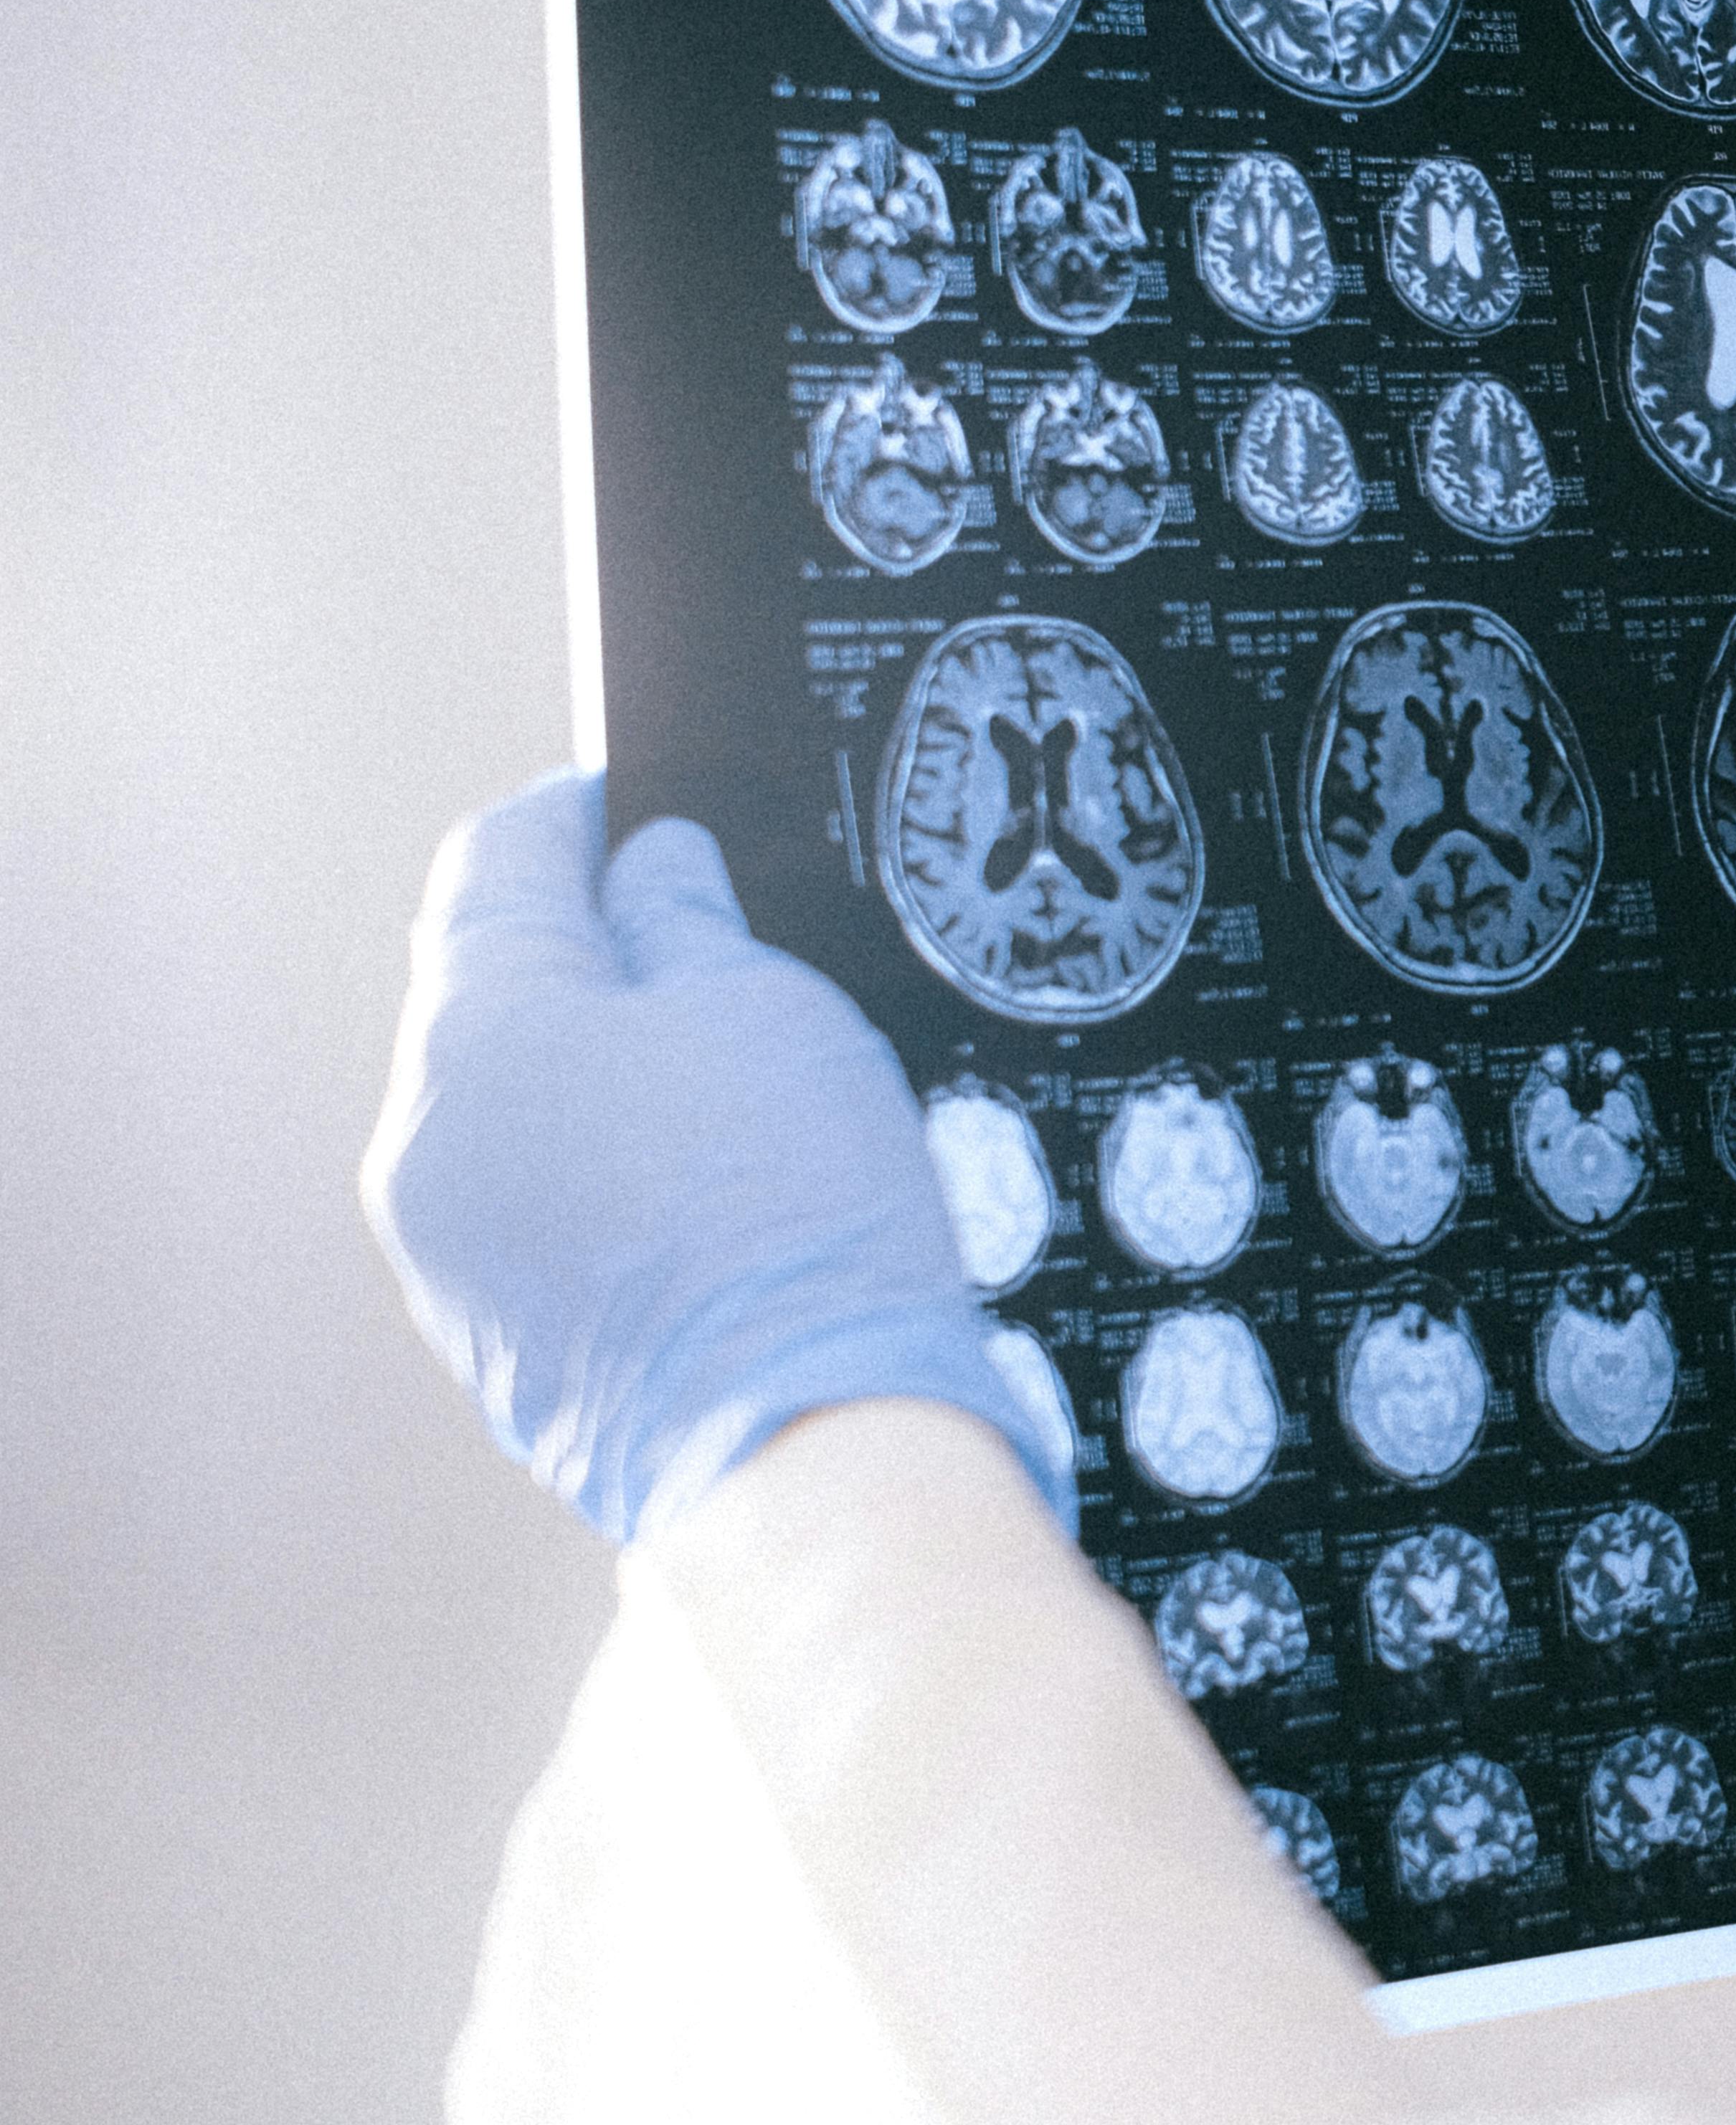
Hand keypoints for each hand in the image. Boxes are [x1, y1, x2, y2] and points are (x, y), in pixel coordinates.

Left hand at [360, 770, 1073, 1543]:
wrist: (808, 1437)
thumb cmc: (792, 1212)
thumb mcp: (769, 1008)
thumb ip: (685, 919)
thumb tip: (650, 872)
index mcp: (475, 1031)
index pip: (497, 864)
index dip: (576, 813)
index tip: (635, 801)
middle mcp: (424, 1138)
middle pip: (488, 988)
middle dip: (587, 949)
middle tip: (706, 935)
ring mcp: (443, 1251)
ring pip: (507, 1105)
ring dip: (592, 1067)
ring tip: (721, 1077)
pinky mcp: (488, 1336)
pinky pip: (526, 1206)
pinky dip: (595, 1169)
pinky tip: (697, 1186)